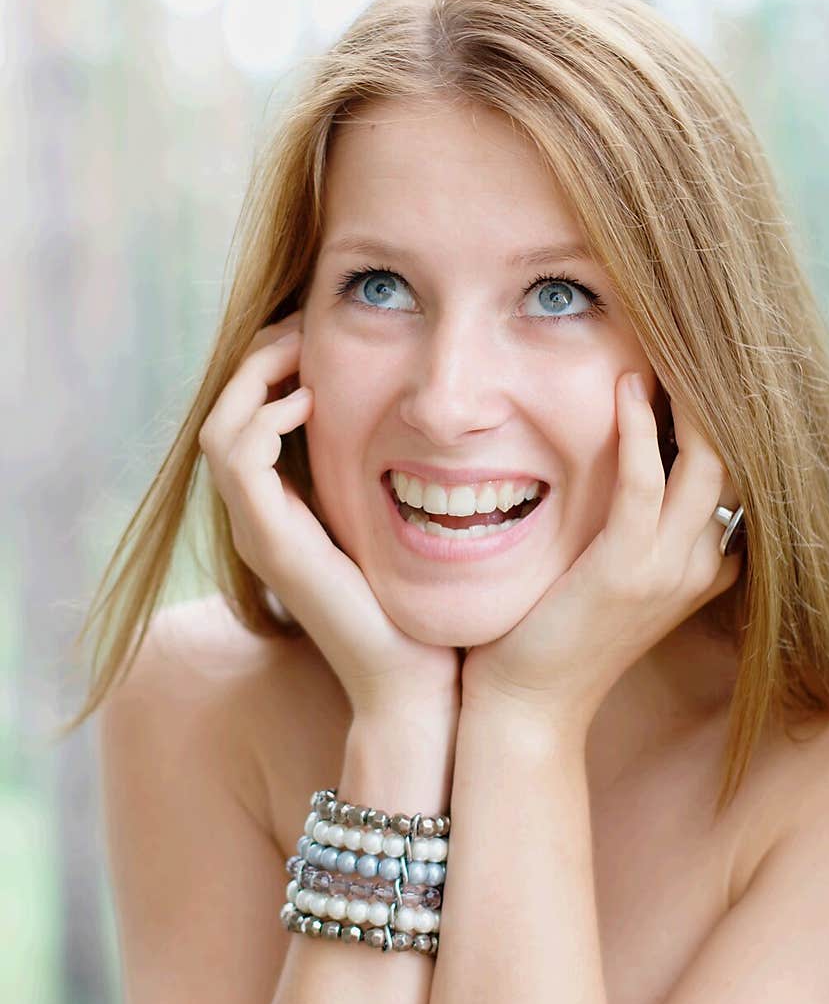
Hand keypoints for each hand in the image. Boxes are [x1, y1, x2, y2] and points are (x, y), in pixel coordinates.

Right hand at [197, 314, 461, 717]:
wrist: (418, 681)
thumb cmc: (424, 607)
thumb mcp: (406, 520)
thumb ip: (396, 473)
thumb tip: (433, 415)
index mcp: (289, 509)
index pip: (253, 417)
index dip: (277, 365)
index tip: (322, 330)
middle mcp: (263, 518)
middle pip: (227, 412)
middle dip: (261, 357)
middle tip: (306, 322)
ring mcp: (261, 531)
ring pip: (220, 428)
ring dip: (255, 377)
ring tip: (301, 348)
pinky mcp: (271, 542)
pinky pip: (236, 460)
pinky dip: (263, 419)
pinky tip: (309, 401)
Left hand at [460, 371, 744, 730]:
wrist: (527, 706)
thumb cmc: (552, 635)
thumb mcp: (610, 578)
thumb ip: (632, 530)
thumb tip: (622, 467)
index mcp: (700, 564)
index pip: (733, 472)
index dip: (719, 416)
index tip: (690, 363)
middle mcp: (698, 563)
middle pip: (734, 456)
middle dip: (714, 393)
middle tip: (683, 337)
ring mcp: (668, 568)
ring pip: (707, 461)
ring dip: (688, 397)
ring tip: (664, 343)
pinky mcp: (625, 568)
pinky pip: (646, 480)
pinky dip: (639, 428)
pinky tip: (624, 384)